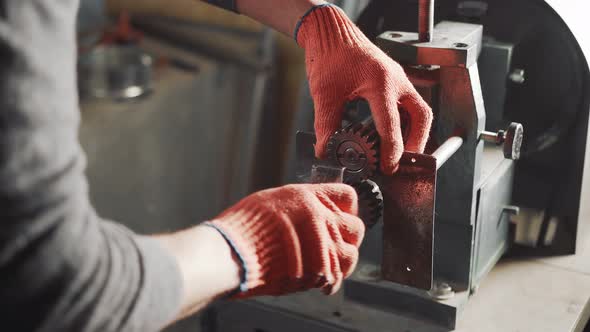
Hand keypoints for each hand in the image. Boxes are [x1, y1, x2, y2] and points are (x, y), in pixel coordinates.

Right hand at [205, 183, 364, 296]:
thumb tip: (311, 211)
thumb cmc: (243, 227)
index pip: (348, 196)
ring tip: (326, 264)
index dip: (347, 207)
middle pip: (356, 227)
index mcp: (309, 197)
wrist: (231, 254)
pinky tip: (316, 279)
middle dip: (347, 237)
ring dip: (342, 261)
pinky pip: (337, 279)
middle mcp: (321, 219)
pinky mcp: (318, 273)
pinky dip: (329, 282)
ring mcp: (322, 247)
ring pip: (351, 255)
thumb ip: (298, 206)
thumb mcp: (270, 201)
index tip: (342, 216)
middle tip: (333, 244)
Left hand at [297, 4, 432, 173]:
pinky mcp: (395, 81)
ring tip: (400, 154)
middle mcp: (396, 80)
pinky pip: (410, 105)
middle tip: (402, 162)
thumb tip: (325, 150)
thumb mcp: (324, 93)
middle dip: (415, 142)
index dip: (391, 150)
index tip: (387, 168)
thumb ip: (326, 124)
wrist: (332, 35)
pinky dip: (406, 123)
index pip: (391, 124)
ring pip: (420, 111)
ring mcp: (399, 80)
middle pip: (421, 117)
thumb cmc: (330, 56)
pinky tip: (393, 135)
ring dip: (414, 134)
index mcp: (380, 83)